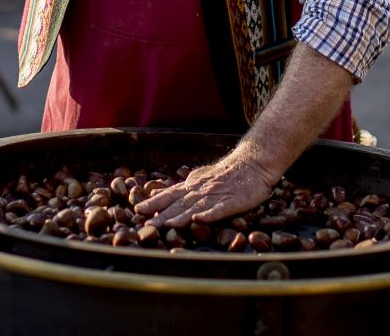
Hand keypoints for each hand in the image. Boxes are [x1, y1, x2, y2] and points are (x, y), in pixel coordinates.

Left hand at [135, 149, 277, 227]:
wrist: (252, 164)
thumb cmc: (225, 174)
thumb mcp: (199, 177)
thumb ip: (181, 188)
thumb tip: (158, 193)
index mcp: (192, 186)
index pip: (169, 195)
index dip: (154, 203)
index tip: (137, 211)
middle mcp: (200, 191)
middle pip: (178, 204)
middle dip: (162, 215)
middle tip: (147, 226)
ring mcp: (216, 196)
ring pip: (195, 207)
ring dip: (180, 217)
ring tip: (167, 225)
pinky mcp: (232, 202)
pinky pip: (219, 209)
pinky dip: (208, 215)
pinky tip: (198, 220)